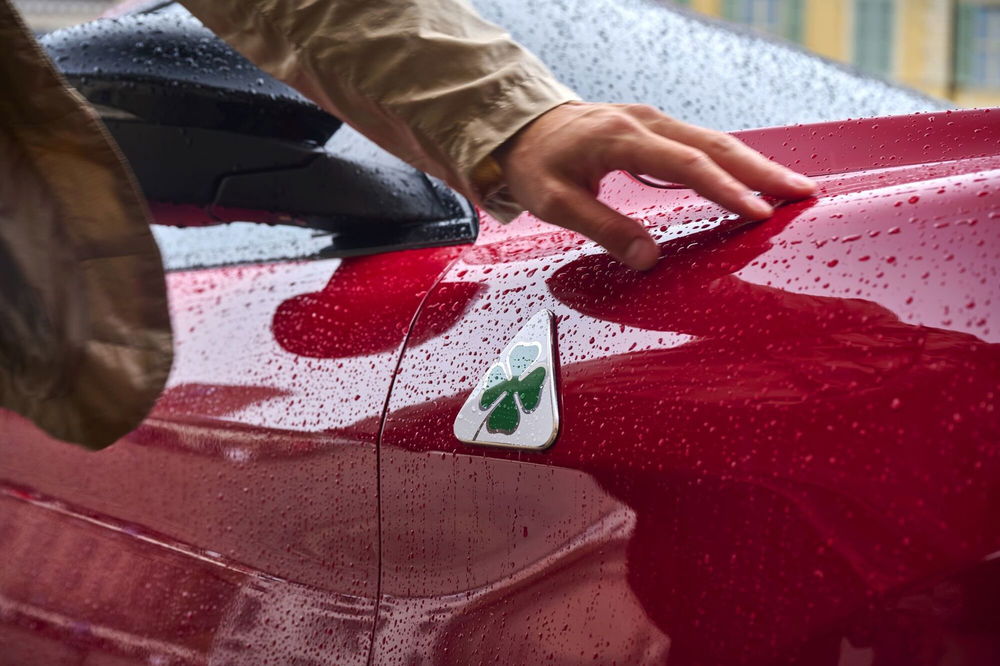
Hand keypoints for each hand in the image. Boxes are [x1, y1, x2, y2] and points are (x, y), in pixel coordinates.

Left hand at [493, 102, 816, 269]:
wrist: (523, 128)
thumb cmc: (535, 164)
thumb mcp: (554, 202)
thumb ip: (602, 227)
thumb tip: (648, 260)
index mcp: (621, 138)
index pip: (686, 165)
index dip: (726, 190)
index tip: (759, 213)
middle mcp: (645, 123)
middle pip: (715, 146)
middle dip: (763, 171)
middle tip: (804, 194)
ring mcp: (653, 122)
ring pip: (715, 141)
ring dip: (755, 164)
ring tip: (794, 188)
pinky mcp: (655, 130)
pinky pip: (702, 145)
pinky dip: (733, 162)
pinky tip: (755, 178)